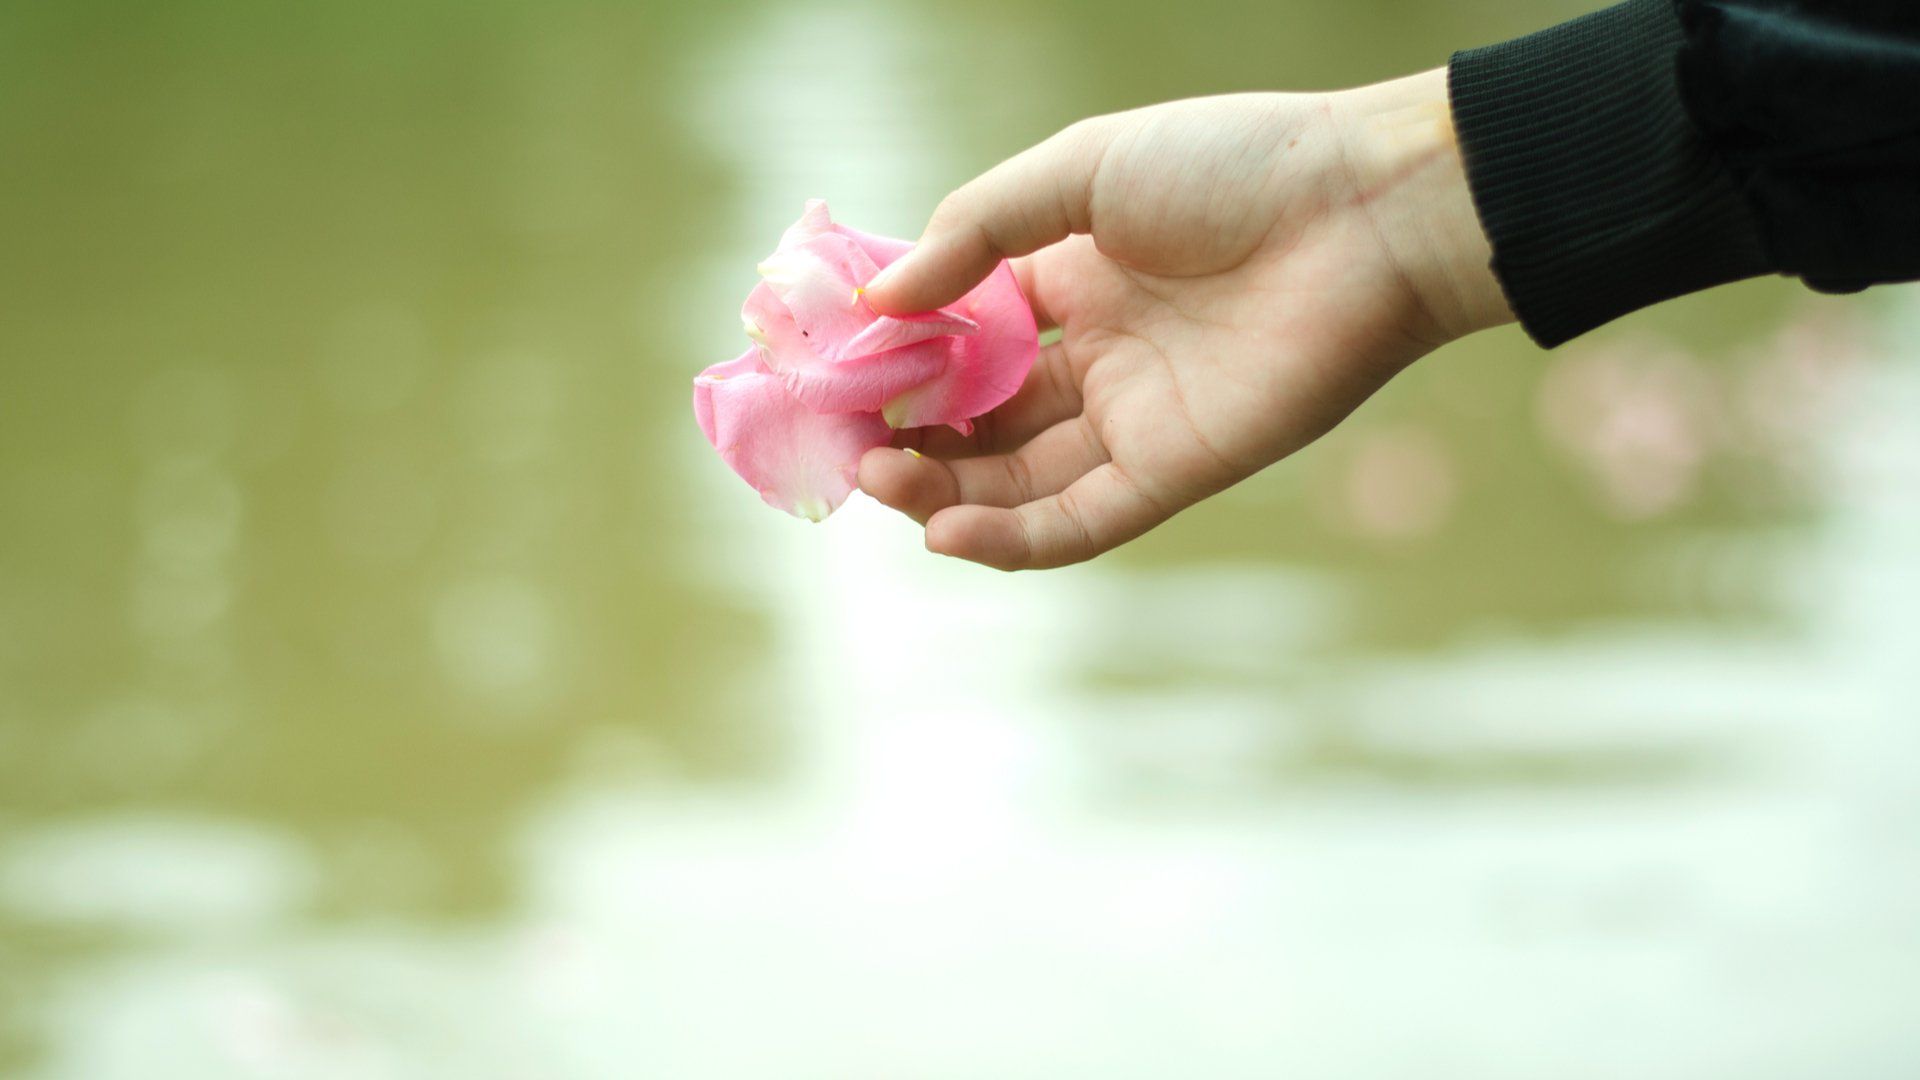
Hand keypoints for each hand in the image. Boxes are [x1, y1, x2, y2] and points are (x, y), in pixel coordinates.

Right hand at [858, 68, 1512, 569]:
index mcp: (1072, 282)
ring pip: (1017, 479)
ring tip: (879, 480)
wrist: (1367, 212)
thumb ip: (977, 232)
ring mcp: (1135, 419)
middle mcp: (1097, 358)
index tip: (832, 372)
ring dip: (942, 491)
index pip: (962, 339)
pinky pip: (1082, 520)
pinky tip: (945, 530)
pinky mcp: (1177, 470)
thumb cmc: (1233, 167)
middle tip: (846, 444)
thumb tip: (878, 299)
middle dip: (908, 436)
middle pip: (980, 421)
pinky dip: (1012, 537)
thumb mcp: (1082, 169)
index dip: (898, 359)